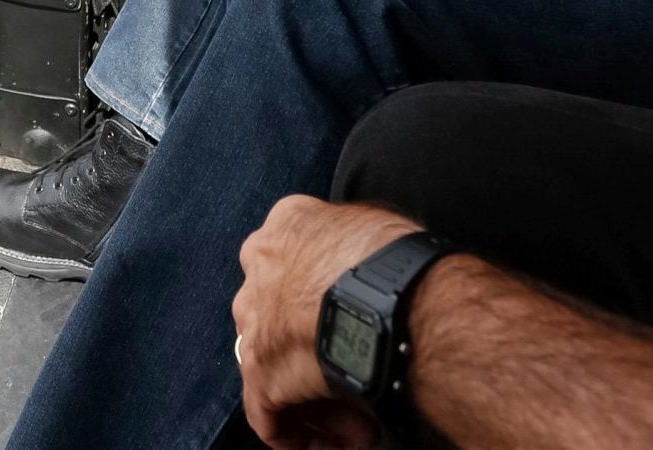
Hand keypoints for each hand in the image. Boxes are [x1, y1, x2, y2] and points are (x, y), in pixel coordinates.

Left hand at [234, 195, 417, 448]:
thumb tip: (371, 269)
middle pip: (279, 315)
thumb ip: (356, 243)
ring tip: (358, 423)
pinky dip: (294, 432)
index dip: (323, 304)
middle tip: (355, 378)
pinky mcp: (260, 370)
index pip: (293, 265)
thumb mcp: (374, 225)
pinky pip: (267, 413)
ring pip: (275, 365)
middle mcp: (260, 268)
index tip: (352, 327)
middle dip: (315, 351)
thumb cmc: (397, 256)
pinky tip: (327, 443)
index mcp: (286, 226)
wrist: (389, 292)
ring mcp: (255, 319)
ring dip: (312, 396)